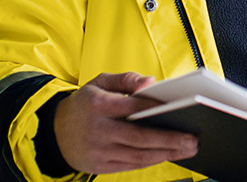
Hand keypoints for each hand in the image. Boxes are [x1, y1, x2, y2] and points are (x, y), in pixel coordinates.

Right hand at [52, 72, 197, 173]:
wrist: (54, 132)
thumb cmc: (85, 104)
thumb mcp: (99, 83)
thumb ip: (126, 79)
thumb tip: (150, 82)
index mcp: (97, 105)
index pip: (133, 107)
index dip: (158, 109)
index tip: (182, 110)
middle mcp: (97, 130)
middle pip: (139, 137)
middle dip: (169, 140)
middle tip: (192, 139)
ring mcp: (98, 151)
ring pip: (138, 155)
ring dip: (166, 154)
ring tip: (188, 149)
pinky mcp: (98, 166)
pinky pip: (130, 164)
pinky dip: (151, 161)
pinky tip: (168, 155)